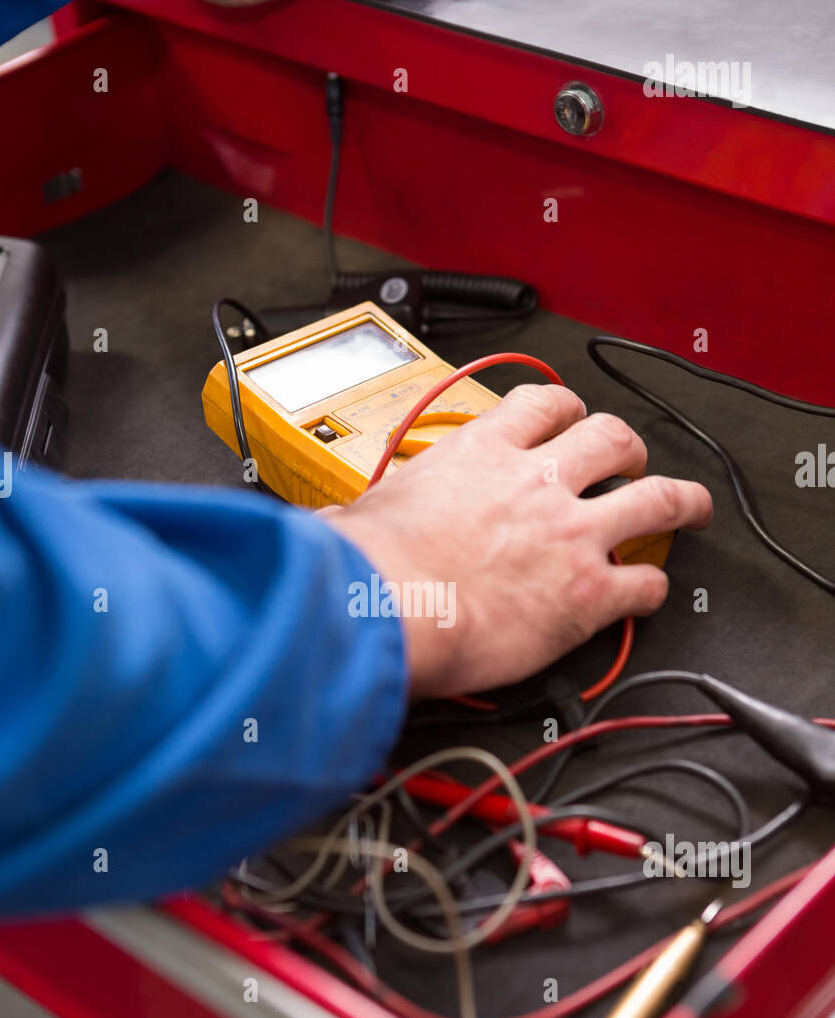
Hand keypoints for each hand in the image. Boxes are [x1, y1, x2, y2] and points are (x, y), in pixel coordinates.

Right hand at [323, 384, 712, 698]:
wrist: (388, 612)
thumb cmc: (369, 568)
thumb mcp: (360, 514)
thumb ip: (364, 512)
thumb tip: (327, 526)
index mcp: (482, 454)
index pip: (543, 405)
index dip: (566, 410)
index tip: (569, 420)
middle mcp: (537, 484)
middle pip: (612, 438)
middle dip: (629, 448)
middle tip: (631, 461)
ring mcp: (571, 535)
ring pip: (656, 498)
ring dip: (680, 502)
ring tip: (690, 507)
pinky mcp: (588, 593)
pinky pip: (645, 582)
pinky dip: (652, 587)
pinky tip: (647, 594)